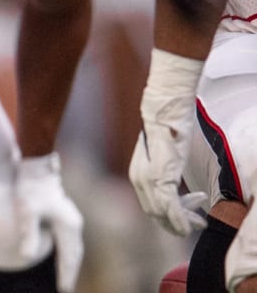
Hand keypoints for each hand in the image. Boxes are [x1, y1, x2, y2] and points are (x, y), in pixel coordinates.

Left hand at [15, 153, 83, 292]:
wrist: (36, 160)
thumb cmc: (30, 185)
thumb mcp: (27, 209)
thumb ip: (28, 232)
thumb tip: (26, 256)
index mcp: (68, 225)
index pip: (69, 256)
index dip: (66, 274)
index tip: (64, 290)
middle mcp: (73, 221)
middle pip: (75, 252)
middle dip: (70, 269)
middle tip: (65, 285)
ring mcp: (69, 213)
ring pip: (72, 242)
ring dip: (69, 258)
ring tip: (64, 271)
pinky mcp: (61, 207)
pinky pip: (66, 234)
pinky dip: (64, 246)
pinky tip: (56, 246)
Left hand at [129, 50, 207, 235]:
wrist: (163, 114)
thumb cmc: (165, 131)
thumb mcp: (161, 156)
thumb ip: (160, 172)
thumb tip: (167, 184)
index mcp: (137, 174)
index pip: (149, 205)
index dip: (167, 216)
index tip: (185, 217)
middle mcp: (138, 179)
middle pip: (155, 213)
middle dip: (175, 223)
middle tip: (196, 223)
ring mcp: (148, 180)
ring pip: (163, 213)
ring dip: (183, 221)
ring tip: (200, 221)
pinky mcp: (161, 179)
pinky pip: (171, 207)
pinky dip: (182, 219)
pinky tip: (193, 223)